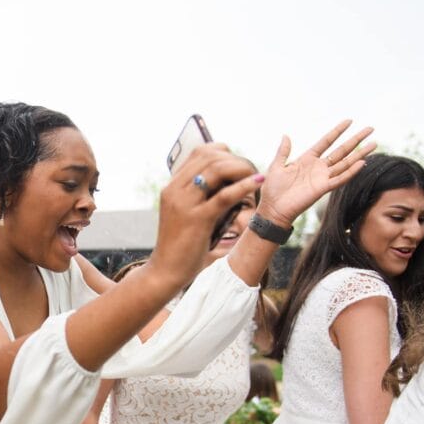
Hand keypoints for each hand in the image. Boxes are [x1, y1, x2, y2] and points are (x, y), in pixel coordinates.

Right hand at [152, 145, 262, 287]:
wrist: (166, 271)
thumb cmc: (180, 245)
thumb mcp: (186, 214)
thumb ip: (200, 197)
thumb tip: (227, 182)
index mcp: (172, 187)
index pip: (200, 152)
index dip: (223, 153)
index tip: (237, 165)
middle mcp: (175, 190)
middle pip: (210, 157)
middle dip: (236, 160)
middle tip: (251, 172)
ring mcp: (184, 203)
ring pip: (216, 170)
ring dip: (241, 169)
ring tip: (255, 177)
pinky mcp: (197, 219)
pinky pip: (224, 196)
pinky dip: (244, 186)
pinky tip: (258, 182)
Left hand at [257, 120, 374, 226]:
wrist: (273, 209)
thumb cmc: (272, 189)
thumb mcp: (276, 166)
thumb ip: (283, 151)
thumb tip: (286, 135)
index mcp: (307, 159)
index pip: (326, 141)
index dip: (337, 131)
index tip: (349, 121)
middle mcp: (318, 167)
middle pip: (341, 150)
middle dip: (356, 139)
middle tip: (370, 128)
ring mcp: (322, 177)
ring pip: (345, 163)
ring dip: (360, 154)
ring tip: (374, 144)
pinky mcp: (323, 189)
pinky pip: (340, 178)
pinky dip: (351, 171)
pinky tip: (362, 163)